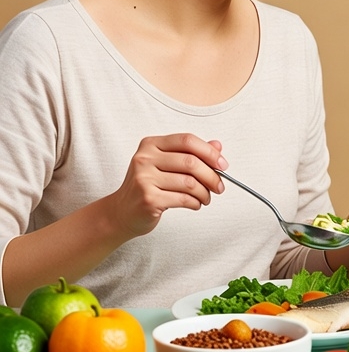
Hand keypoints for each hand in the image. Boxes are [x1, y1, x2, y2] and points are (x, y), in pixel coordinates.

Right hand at [106, 134, 226, 239]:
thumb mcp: (167, 165)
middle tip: (219, 187)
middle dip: (212, 176)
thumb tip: (218, 145)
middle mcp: (144, 158)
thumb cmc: (148, 186)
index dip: (210, 152)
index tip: (223, 165)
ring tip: (205, 198)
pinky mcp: (148, 199)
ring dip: (205, 193)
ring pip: (189, 183)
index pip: (187, 140)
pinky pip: (183, 199)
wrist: (122, 211)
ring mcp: (144, 179)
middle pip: (191, 162)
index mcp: (151, 145)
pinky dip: (195, 203)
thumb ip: (191, 153)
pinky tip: (195, 204)